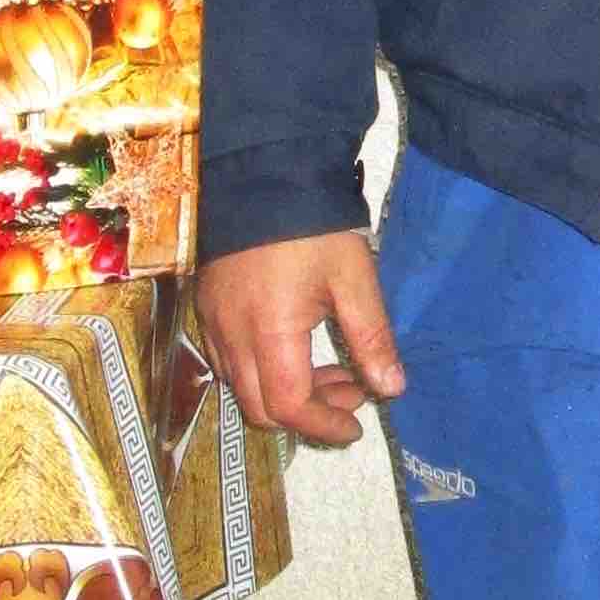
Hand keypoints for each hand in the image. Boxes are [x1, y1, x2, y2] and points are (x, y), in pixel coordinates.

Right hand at [198, 231, 406, 448]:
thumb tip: (392, 390)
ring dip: (285, 394)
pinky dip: (262, 372)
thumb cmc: (313, 227)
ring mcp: (213, 322)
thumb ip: (371, 338)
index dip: (324, 426)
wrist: (263, 173)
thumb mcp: (354, 279)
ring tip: (330, 369)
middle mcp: (231, 336)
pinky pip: (228, 361)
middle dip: (307, 413)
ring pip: (241, 387)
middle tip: (350, 391)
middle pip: (258, 408)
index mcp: (269, 332)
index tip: (357, 425)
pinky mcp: (207, 307)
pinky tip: (293, 350)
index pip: (288, 406)